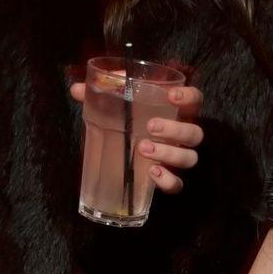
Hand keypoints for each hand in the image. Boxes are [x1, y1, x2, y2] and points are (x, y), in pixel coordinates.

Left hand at [69, 82, 203, 195]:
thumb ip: (99, 93)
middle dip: (175, 130)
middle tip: (150, 126)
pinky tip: (152, 173)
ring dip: (169, 154)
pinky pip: (177, 184)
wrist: (118, 151)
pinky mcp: (169, 178)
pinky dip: (168, 180)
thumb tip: (76, 89)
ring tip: (143, 148)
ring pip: (190, 158)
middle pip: (194, 132)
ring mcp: (177, 158)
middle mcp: (181, 135)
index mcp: (174, 112)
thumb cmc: (124, 120)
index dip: (189, 97)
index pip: (195, 100)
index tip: (171, 95)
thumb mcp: (113, 103)